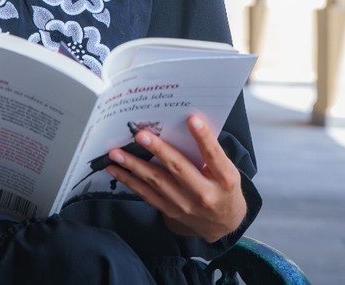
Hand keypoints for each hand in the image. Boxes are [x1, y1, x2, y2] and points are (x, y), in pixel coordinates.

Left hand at [105, 113, 246, 242]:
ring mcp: (184, 204)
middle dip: (158, 149)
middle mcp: (204, 193)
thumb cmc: (225, 189)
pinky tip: (117, 170)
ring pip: (156, 181)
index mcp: (224, 179)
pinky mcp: (170, 211)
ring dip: (134, 166)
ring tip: (116, 153)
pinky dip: (130, 181)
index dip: (203, 137)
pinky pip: (146, 194)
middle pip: (179, 168)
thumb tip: (185, 125)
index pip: (213, 155)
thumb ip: (211, 154)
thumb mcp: (228, 171)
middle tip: (140, 135)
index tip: (192, 119)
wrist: (223, 225)